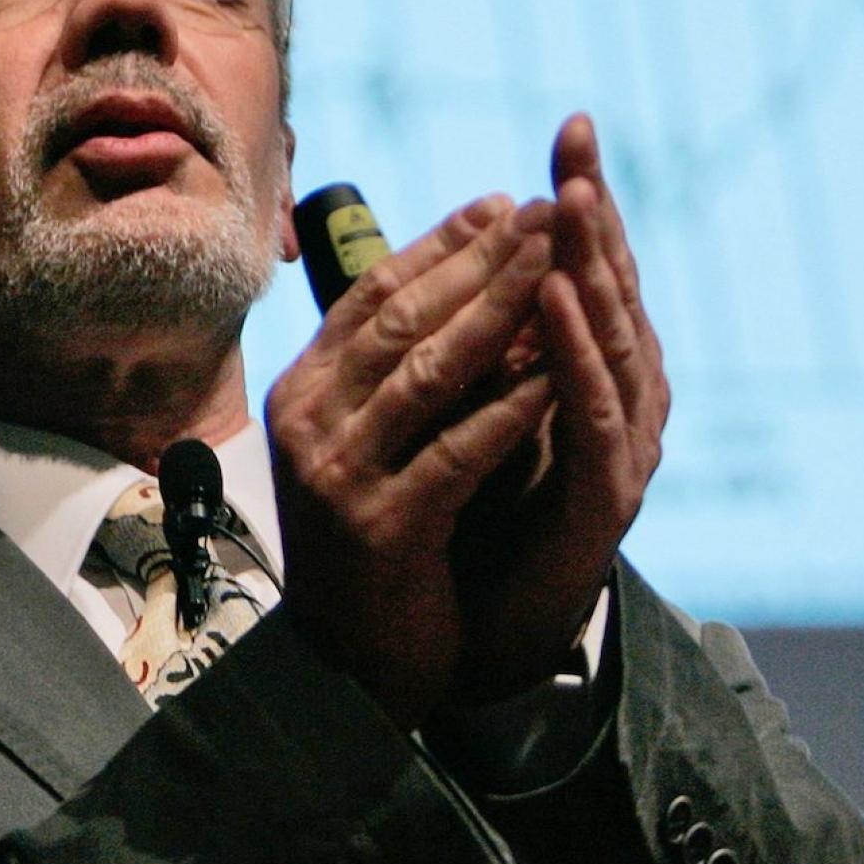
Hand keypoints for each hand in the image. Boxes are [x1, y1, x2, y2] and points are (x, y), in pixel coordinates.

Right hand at [266, 195, 560, 728]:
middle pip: (403, 320)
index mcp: (304, 391)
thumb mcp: (369, 441)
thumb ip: (396, 371)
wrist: (348, 660)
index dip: (444, 244)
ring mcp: (339, 474)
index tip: (510, 203)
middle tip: (551, 210)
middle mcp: (308, 422)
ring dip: (501, 313)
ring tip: (560, 266)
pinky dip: (507, 410)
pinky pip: (456, 453)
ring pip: (427, 374)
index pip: (374, 294)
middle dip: (483, 260)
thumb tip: (469, 278)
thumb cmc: (374, 539)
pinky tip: (555, 374)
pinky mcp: (382, 527)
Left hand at [450, 115, 669, 700]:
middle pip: (611, 293)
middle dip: (594, 216)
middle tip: (579, 143)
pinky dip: (571, 361)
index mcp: (583, 374)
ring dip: (592, 271)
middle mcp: (614, 403)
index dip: (581, 201)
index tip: (571, 127)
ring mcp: (617, 451)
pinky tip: (555, 310)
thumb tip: (439, 263)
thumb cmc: (470, 515)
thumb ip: (469, 344)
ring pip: (609, 344)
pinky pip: (588, 418)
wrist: (477, 631)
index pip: (587, 271)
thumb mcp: (460, 412)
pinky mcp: (602, 500)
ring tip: (573, 203)